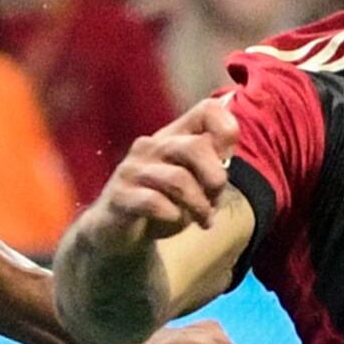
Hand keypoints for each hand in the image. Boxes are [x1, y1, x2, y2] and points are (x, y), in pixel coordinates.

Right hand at [73, 98, 239, 254]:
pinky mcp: (119, 195)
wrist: (118, 233)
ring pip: (178, 179)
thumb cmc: (162, 204)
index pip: (208, 110)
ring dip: (198, 205)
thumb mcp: (195, 185)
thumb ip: (213, 169)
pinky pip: (154, 202)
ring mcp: (133, 169)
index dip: (225, 130)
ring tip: (202, 220)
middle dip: (215, 179)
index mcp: (174, 136)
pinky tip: (173, 221)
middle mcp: (151, 145)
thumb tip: (225, 161)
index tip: (225, 160)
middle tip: (214, 202)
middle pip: (195, 147)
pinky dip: (173, 216)